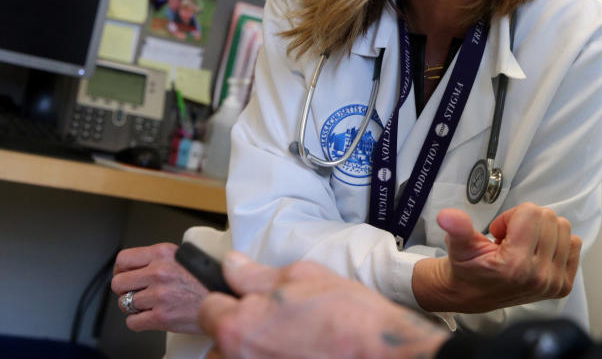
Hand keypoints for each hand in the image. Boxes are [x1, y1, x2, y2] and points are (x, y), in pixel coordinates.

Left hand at [111, 243, 206, 333]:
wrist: (229, 299)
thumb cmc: (211, 281)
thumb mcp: (187, 257)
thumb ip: (163, 259)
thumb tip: (140, 267)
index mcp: (164, 253)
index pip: (123, 259)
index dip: (120, 269)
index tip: (125, 274)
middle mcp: (159, 272)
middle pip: (118, 283)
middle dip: (125, 290)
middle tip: (137, 292)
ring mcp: (158, 295)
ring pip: (124, 304)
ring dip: (135, 307)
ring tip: (151, 305)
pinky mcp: (160, 317)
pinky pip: (132, 322)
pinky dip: (140, 322)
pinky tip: (153, 316)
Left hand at [199, 252, 449, 358]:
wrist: (380, 351)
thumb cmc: (345, 314)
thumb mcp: (302, 276)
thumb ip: (257, 274)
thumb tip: (231, 265)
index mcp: (238, 325)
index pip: (209, 307)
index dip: (230, 296)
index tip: (249, 296)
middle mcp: (236, 357)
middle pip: (220, 339)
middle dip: (240, 327)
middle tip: (277, 319)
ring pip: (237, 358)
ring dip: (253, 349)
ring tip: (290, 341)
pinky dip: (270, 358)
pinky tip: (296, 351)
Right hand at [412, 202, 581, 312]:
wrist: (471, 295)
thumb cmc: (467, 267)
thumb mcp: (459, 245)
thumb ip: (457, 228)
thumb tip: (446, 216)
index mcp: (515, 265)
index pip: (531, 213)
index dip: (511, 217)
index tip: (499, 233)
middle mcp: (539, 276)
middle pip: (548, 218)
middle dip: (527, 222)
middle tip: (510, 240)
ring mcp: (553, 283)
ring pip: (562, 228)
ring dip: (542, 231)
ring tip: (522, 247)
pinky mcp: (563, 286)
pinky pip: (574, 244)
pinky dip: (557, 242)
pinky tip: (537, 252)